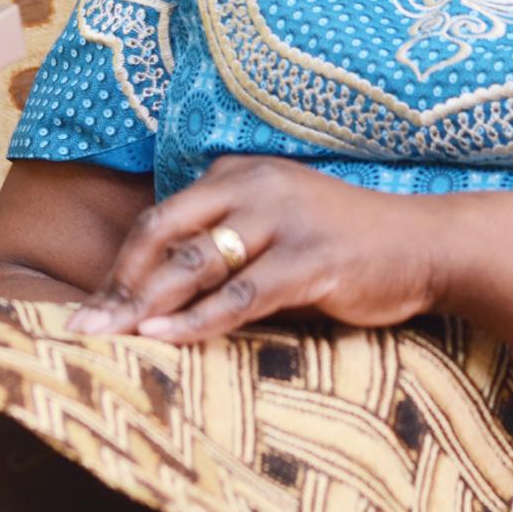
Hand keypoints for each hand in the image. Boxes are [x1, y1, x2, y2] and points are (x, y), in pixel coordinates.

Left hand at [68, 156, 446, 342]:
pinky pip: (241, 295)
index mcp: (244, 172)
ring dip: (147, 304)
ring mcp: (285, 220)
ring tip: (111, 336)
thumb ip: (227, 237)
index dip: (124, 263)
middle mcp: (258, 185)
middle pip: (166, 230)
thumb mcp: (279, 222)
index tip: (97, 304)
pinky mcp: (311, 260)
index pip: (163, 214)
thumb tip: (158, 284)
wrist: (424, 245)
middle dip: (122, 281)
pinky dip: (198, 320)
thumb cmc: (345, 241)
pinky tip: (164, 339)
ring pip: (197, 262)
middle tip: (88, 325)